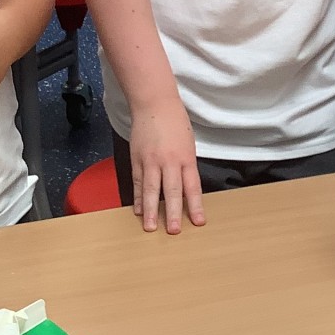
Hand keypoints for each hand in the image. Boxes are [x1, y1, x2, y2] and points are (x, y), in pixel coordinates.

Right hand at [130, 97, 205, 233]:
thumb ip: (186, 166)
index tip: (198, 222)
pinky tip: (137, 210)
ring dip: (150, 210)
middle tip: (173, 231)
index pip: (192, 187)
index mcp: (186, 158)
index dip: (195, 206)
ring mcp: (151, 161)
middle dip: (173, 213)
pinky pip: (138, 182)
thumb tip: (185, 188)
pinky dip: (138, 198)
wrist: (154, 103)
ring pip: (151, 190)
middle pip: (172, 191)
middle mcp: (169, 161)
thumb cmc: (175, 122)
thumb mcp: (188, 144)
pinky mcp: (137, 159)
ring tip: (149, 227)